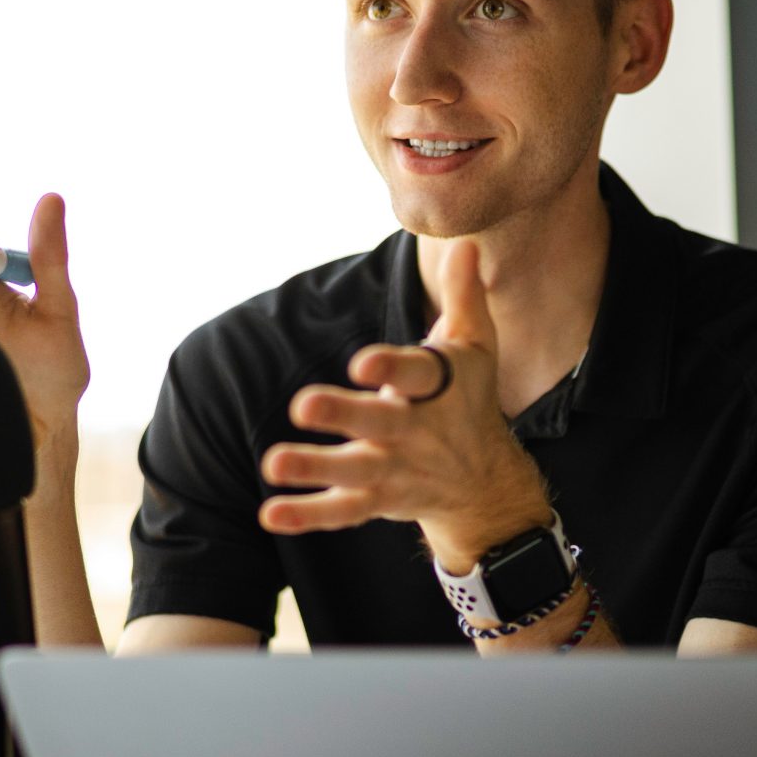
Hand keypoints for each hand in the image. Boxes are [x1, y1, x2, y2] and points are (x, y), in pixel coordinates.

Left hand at [257, 240, 549, 570]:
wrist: (486, 483)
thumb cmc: (470, 399)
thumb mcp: (475, 345)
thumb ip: (464, 295)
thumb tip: (463, 242)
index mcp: (438, 388)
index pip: (418, 374)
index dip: (391, 367)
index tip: (362, 362)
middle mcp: (417, 431)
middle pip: (382, 422)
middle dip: (345, 415)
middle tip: (303, 405)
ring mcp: (396, 469)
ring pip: (356, 471)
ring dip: (315, 468)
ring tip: (273, 463)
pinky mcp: (377, 501)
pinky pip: (343, 510)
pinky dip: (308, 514)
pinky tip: (270, 513)